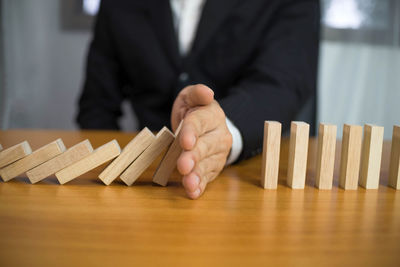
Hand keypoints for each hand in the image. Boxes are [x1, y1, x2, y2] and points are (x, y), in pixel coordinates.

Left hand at [171, 84, 232, 198]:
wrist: (206, 126)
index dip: (192, 132)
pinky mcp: (214, 167)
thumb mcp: (192, 97)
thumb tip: (207, 92)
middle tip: (183, 165)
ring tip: (189, 184)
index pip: (200, 123)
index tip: (185, 141)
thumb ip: (197, 93)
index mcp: (212, 115)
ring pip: (208, 164)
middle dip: (194, 156)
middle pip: (205, 146)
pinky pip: (208, 177)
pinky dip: (201, 186)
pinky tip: (193, 192)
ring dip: (198, 175)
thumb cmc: (195, 111)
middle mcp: (219, 135)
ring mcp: (218, 153)